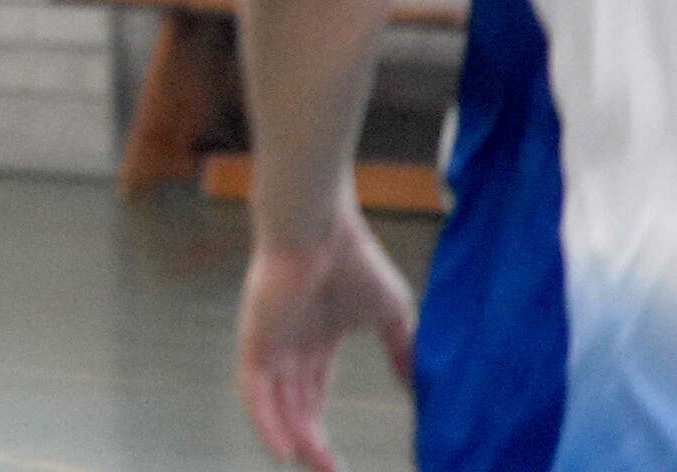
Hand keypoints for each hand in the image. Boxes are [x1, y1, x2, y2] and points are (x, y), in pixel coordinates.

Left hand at [236, 210, 414, 471]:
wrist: (322, 229)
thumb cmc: (356, 261)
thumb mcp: (393, 315)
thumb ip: (404, 352)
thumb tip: (422, 388)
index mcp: (315, 340)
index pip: (313, 395)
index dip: (322, 430)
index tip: (339, 464)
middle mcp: (289, 346)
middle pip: (294, 407)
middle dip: (309, 444)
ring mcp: (270, 343)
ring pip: (274, 405)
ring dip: (291, 440)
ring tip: (313, 466)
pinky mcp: (256, 339)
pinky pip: (253, 391)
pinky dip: (265, 422)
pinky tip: (283, 450)